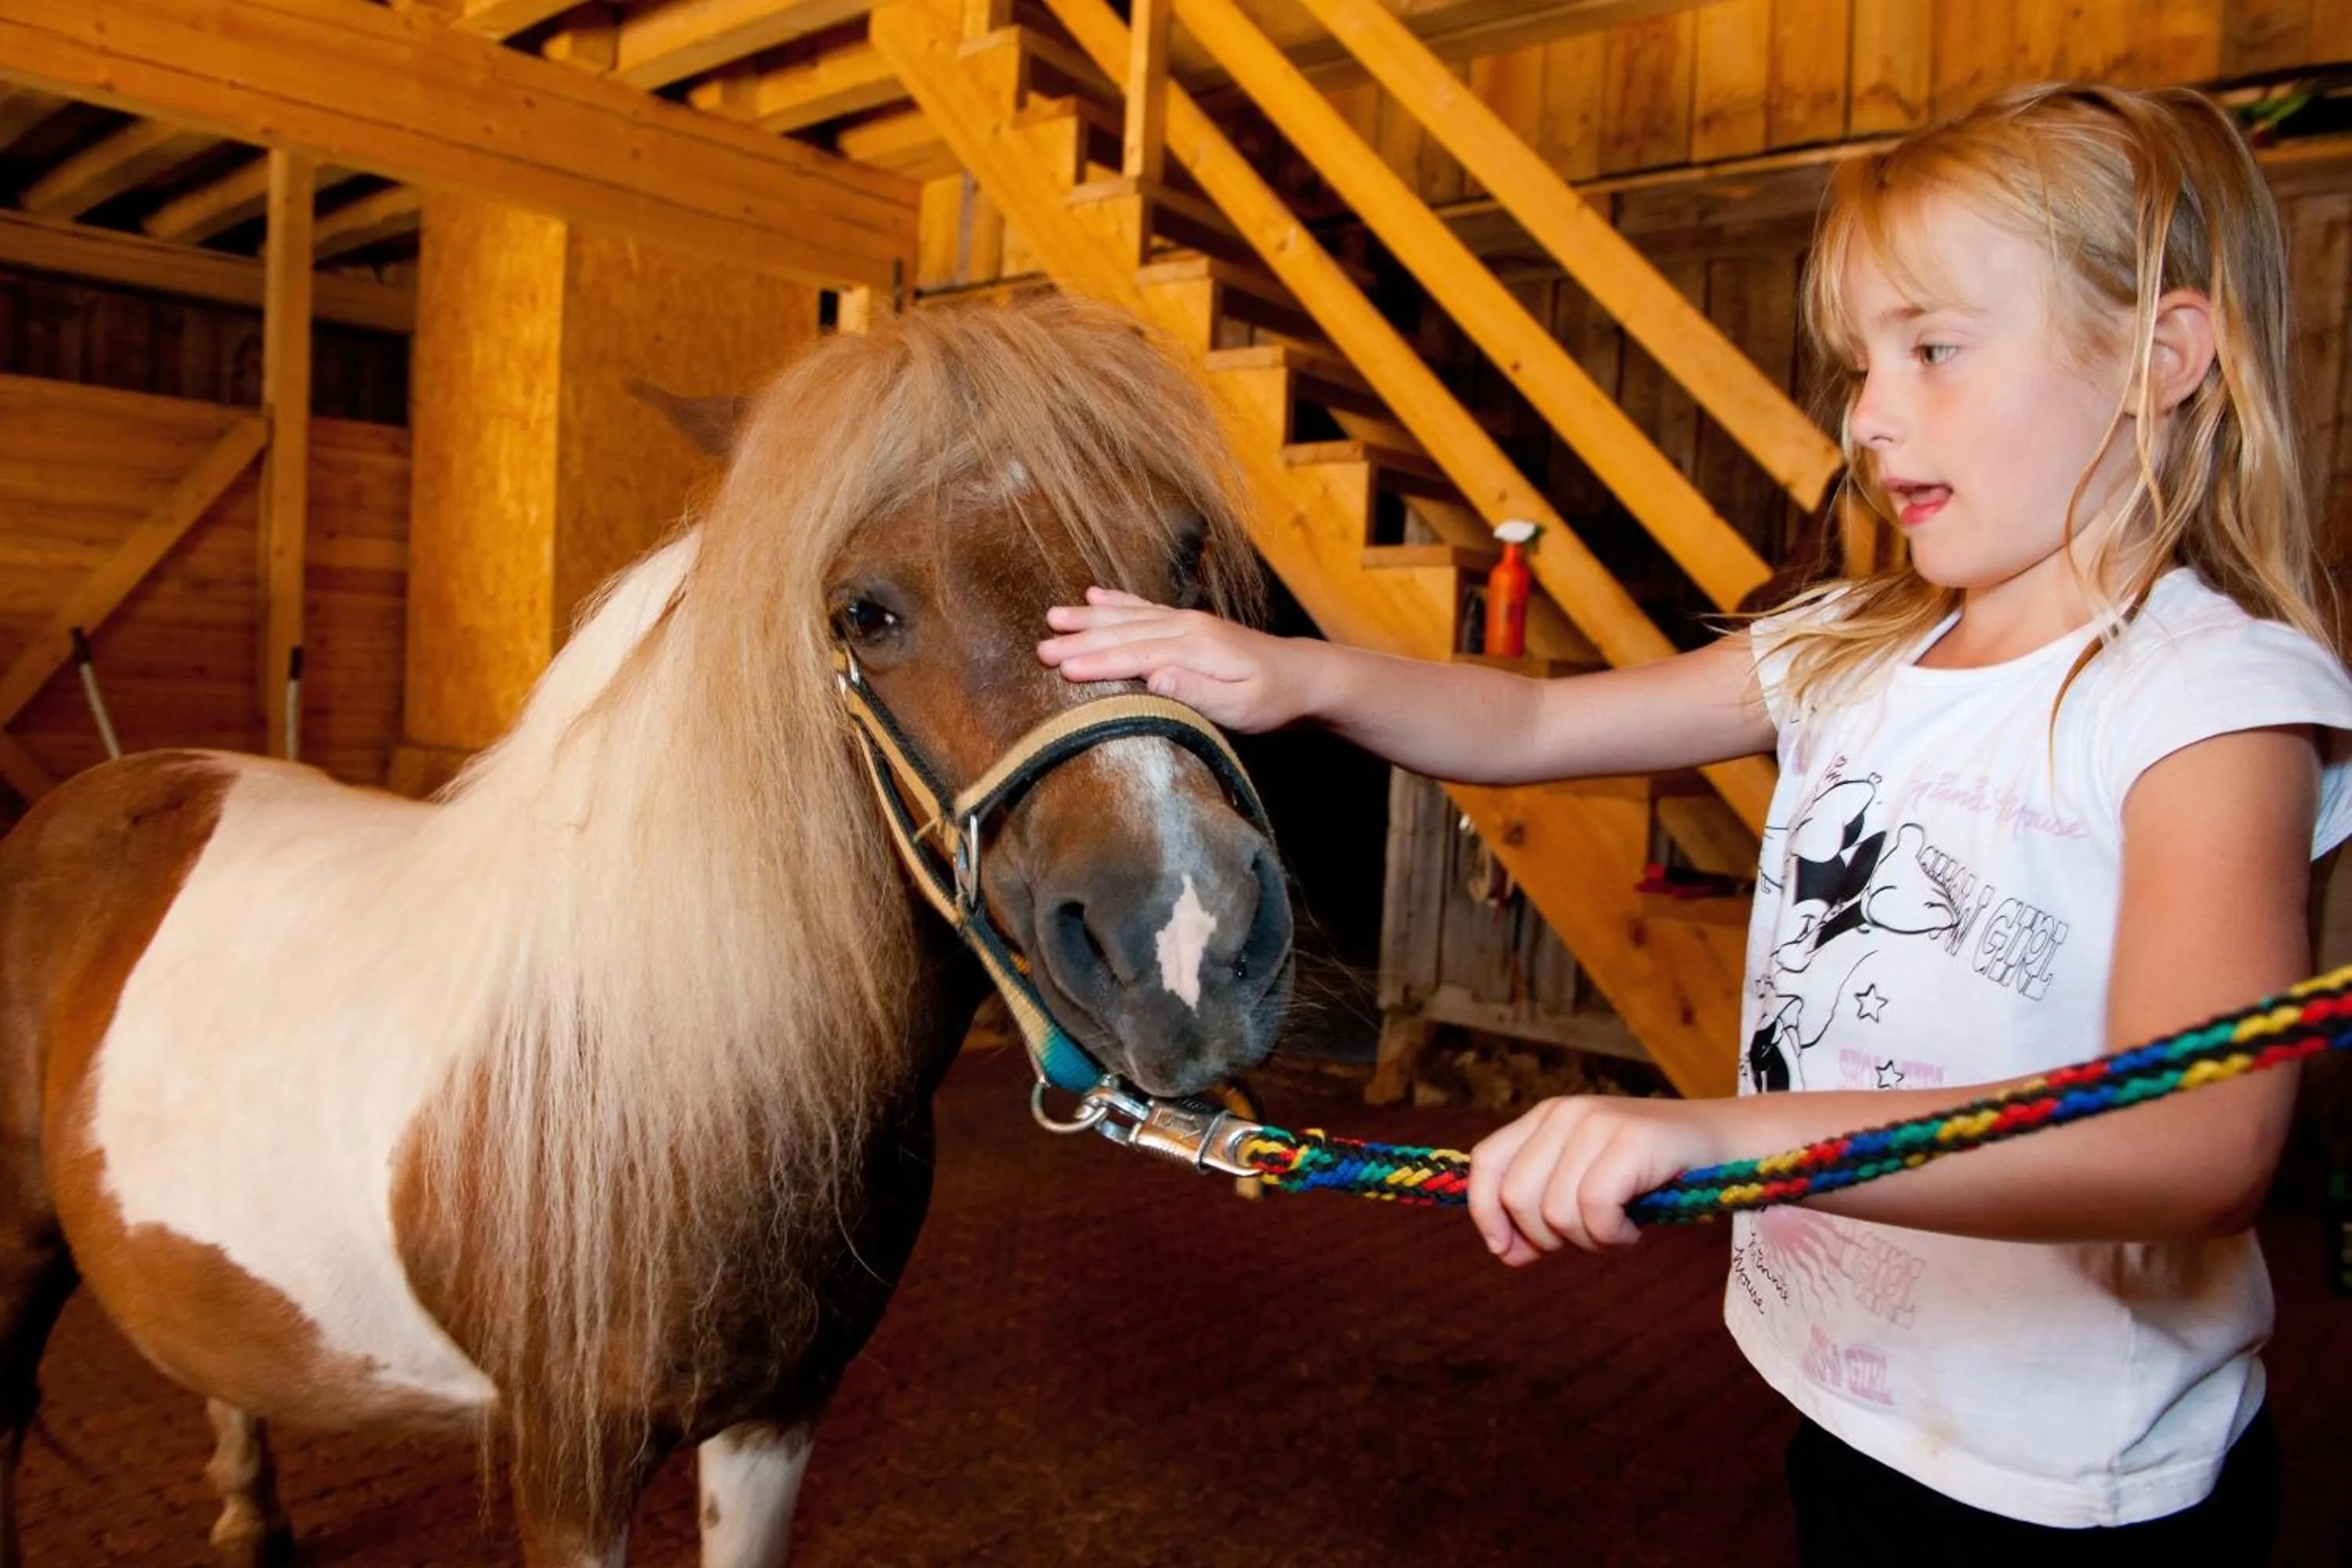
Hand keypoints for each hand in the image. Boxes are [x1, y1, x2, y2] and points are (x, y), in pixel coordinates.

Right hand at [1037, 587, 1310, 732]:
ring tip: (1053, 617)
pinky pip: (1144, 607)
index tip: (1064, 669)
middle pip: (1124, 633)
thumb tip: (1154, 677)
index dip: (1099, 663)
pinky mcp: (1187, 623)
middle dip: (1080, 640)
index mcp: (1195, 648)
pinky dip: (1117, 600)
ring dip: (1089, 618)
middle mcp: (1186, 626)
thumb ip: (1196, 690)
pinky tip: (1094, 595)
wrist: (1301, 676)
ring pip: (1128, 616)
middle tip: (1040, 649)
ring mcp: (1186, 621)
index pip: (1137, 655)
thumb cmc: (1270, 699)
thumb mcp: (1240, 706)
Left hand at [1467, 1096, 1734, 1263]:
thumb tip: (1506, 1253)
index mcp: (1546, 1117)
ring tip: (1619, 1228)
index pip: (1486, 1163)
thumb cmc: (1657, 1174)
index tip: (1510, 1252)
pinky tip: (1634, 1228)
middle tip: (1590, 1237)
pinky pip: (1594, 1209)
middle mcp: (1565, 1113)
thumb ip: (1542, 1211)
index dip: (1486, 1215)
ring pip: (1554, 1210)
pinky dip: (1613, 1235)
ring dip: (1589, 1240)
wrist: (1732, 1145)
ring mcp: (1598, 1122)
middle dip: (1547, 1236)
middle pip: (1516, 1196)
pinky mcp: (1631, 1140)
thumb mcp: (1588, 1184)